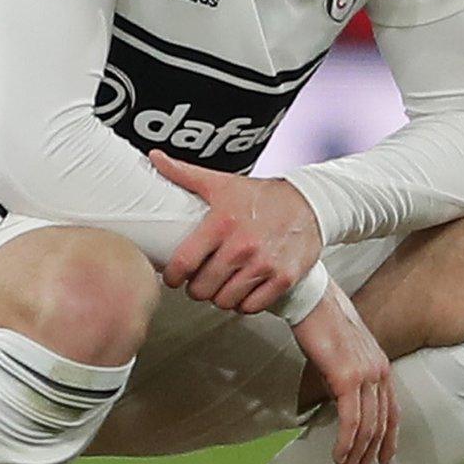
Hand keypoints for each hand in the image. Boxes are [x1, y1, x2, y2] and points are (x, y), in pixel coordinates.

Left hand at [149, 151, 324, 313]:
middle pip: (202, 288)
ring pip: (224, 301)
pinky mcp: (283, 278)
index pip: (183, 263)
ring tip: (221, 285)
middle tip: (200, 280)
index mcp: (222, 223)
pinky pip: (251, 307)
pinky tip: (243, 290)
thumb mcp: (222, 184)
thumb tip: (153, 157)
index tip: (174, 277)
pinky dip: (244, 303)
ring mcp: (264, 264)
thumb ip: (185, 173)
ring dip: (220, 297)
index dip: (172, 276)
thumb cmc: (261, 197)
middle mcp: (242, 246)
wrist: (310, 204)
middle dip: (196, 287)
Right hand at [291, 283, 397, 463]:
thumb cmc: (323, 321)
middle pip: (382, 423)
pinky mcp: (348, 377)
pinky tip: (340, 455)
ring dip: (358, 453)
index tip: (385, 457)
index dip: (390, 438)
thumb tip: (341, 401)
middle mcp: (379, 371)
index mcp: (380, 364)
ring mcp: (366, 374)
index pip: (392, 410)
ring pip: (368, 426)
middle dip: (373, 452)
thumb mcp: (344, 352)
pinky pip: (351, 420)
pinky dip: (346, 442)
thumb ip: (349, 376)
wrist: (313, 299)